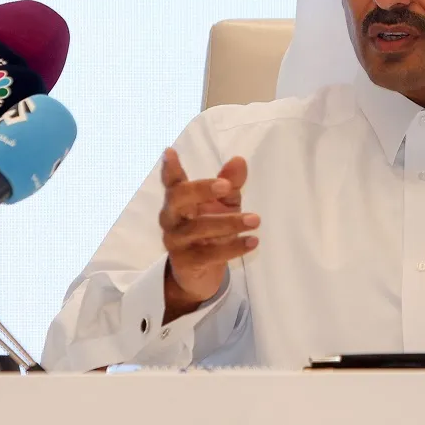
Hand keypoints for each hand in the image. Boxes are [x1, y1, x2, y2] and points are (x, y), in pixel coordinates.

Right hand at [159, 148, 257, 322]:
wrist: (201, 272)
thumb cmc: (212, 229)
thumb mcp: (224, 204)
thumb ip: (230, 183)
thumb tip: (239, 160)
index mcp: (179, 199)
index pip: (172, 181)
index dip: (169, 168)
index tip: (170, 151)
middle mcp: (171, 217)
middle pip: (178, 198)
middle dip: (202, 190)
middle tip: (226, 186)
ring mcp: (175, 240)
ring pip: (198, 228)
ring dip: (229, 222)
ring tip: (255, 219)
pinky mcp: (185, 262)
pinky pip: (209, 254)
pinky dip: (233, 247)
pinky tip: (253, 241)